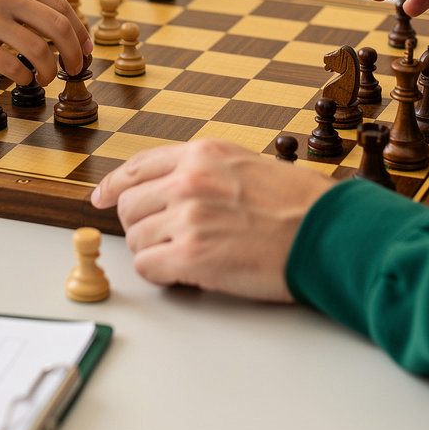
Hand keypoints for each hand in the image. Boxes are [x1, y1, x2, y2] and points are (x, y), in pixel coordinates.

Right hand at [0, 0, 91, 84]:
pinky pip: (12, 66)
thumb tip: (51, 24)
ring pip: (40, 50)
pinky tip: (21, 79)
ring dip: (51, 70)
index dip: (79, 30)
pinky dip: (23, 77)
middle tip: (76, 68)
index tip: (85, 47)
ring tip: (47, 78)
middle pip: (58, 27)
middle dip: (75, 52)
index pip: (59, 5)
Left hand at [92, 139, 333, 301]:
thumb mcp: (247, 165)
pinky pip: (148, 268)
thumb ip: (205, 171)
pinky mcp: (191, 256)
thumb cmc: (300, 204)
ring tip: (186, 256)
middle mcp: (189, 180)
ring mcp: (187, 217)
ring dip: (154, 251)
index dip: (113, 185)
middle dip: (141, 224)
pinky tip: (186, 273)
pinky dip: (161, 275)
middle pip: (129, 205)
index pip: (137, 166)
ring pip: (135, 238)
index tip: (100, 198)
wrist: (328, 233)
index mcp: (203, 154)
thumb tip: (169, 187)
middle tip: (163, 239)